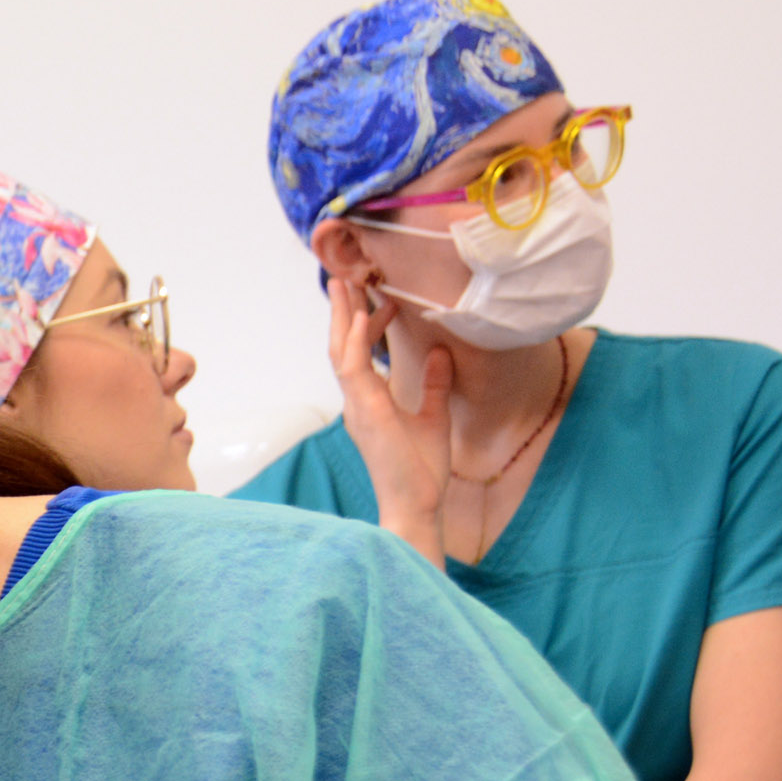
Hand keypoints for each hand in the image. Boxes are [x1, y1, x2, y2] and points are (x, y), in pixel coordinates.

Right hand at [326, 278, 452, 563]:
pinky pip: (352, 369)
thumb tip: (441, 353)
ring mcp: (358, 406)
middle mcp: (358, 401)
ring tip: (344, 282)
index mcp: (370, 402)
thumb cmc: (423, 471)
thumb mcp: (435, 417)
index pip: (360, 354)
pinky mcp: (366, 412)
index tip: (384, 298)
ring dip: (342, 316)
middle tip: (345, 276)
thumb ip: (435, 385)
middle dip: (342, 310)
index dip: (367, 324)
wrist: (418, 504)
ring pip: (340, 351)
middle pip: (341, 346)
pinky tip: (358, 316)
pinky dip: (354, 340)